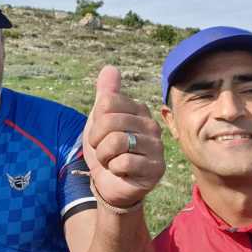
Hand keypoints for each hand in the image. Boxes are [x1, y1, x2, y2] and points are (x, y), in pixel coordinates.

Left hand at [83, 65, 164, 207]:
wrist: (109, 184)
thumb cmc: (105, 150)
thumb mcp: (99, 121)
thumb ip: (105, 95)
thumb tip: (110, 68)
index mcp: (138, 109)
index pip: (106, 103)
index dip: (95, 122)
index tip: (100, 134)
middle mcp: (151, 125)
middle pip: (109, 122)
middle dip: (97, 141)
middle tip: (104, 150)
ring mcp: (156, 147)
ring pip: (116, 142)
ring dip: (105, 156)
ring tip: (112, 161)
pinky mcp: (156, 168)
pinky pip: (124, 162)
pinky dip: (114, 169)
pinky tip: (122, 172)